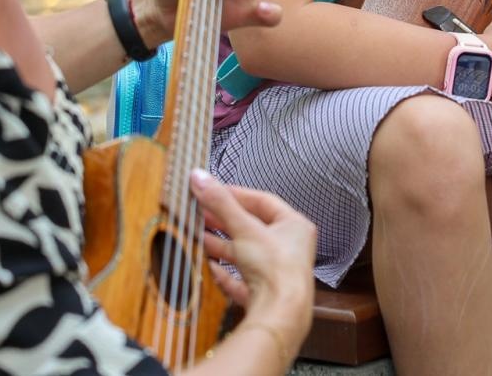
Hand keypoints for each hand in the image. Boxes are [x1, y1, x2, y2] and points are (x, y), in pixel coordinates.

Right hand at [194, 170, 315, 360]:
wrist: (280, 314)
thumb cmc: (277, 269)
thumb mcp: (245, 228)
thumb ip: (221, 203)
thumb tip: (200, 177)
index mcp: (294, 226)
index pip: (263, 201)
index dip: (236, 194)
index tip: (213, 190)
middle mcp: (288, 249)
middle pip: (251, 228)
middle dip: (224, 220)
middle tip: (200, 213)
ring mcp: (276, 273)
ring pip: (244, 254)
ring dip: (221, 245)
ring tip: (197, 236)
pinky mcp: (263, 295)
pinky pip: (241, 280)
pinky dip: (224, 273)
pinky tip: (209, 267)